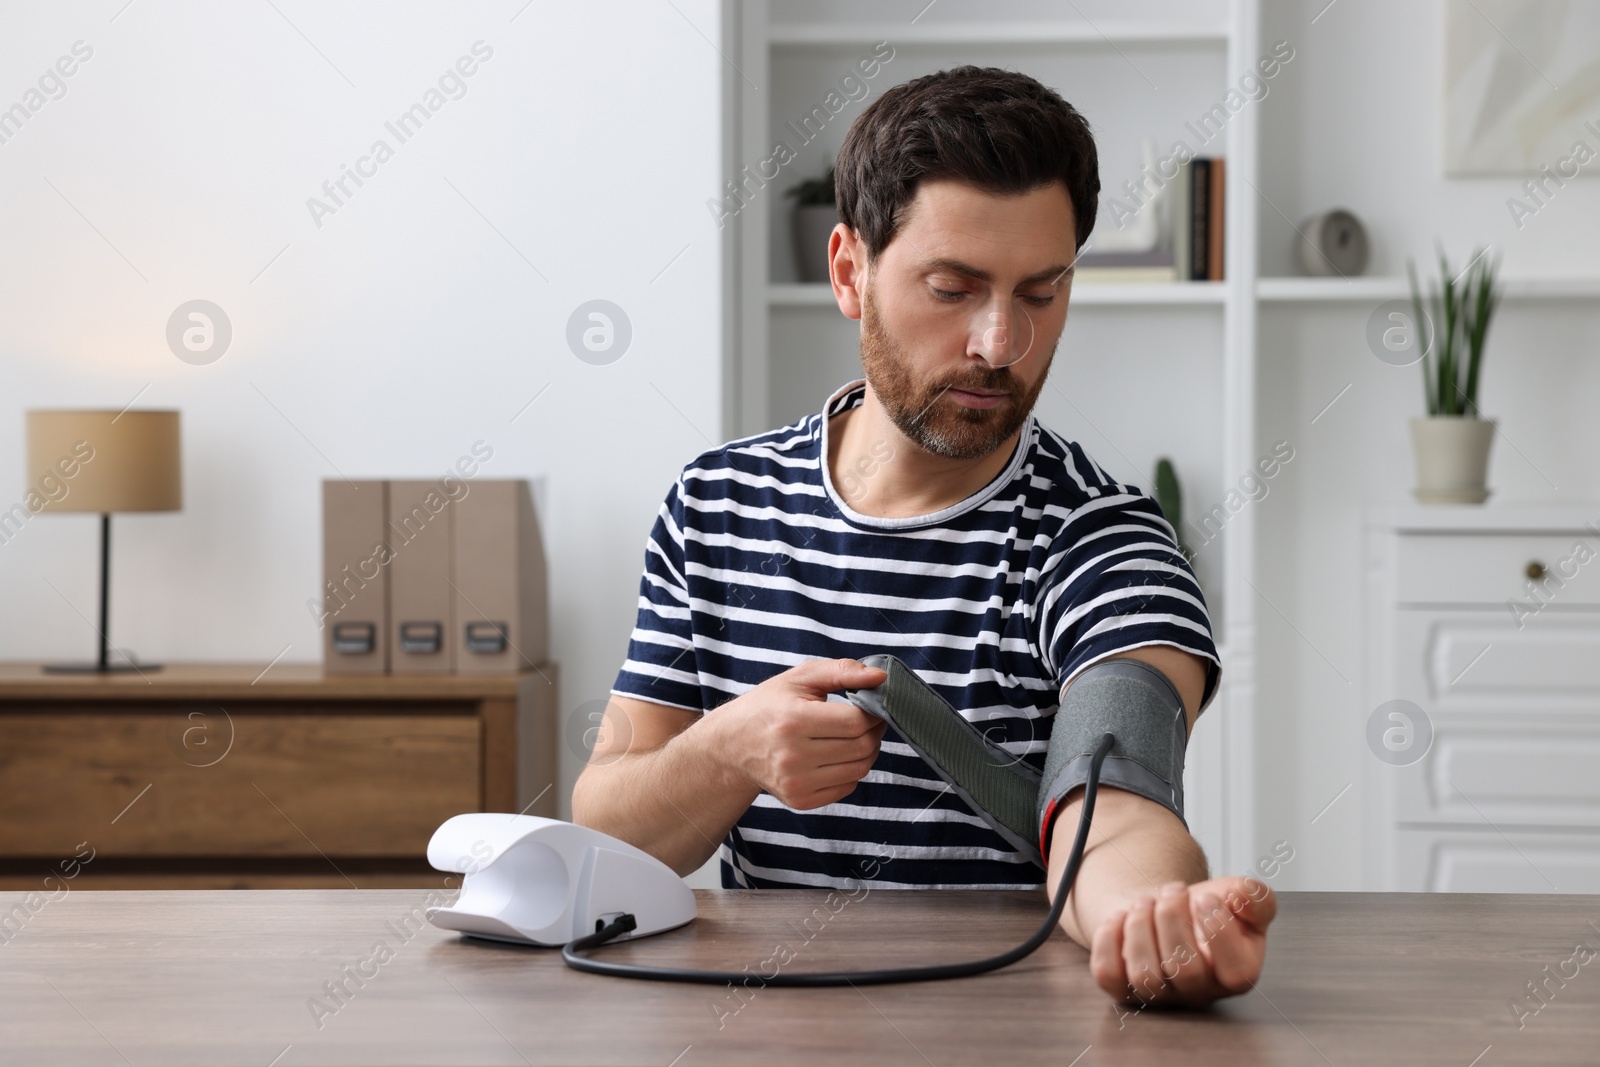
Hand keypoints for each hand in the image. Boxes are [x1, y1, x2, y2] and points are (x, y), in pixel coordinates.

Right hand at [705, 658, 887, 809]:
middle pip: (861, 747)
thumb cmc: (769, 705)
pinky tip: (838, 755)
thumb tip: (881, 677)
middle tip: (868, 720)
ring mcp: (795, 783)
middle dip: (874, 731)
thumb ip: (842, 671)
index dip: (873, 712)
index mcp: (793, 720)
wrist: (733, 744)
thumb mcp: (800, 677)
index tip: (871, 705)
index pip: (855, 722)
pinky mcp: (799, 800)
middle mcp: (793, 756)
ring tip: (854, 736)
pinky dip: (852, 770)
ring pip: (859, 769)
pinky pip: (847, 787)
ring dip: (867, 751)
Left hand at [1089, 876, 1275, 1007]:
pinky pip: (1108, 974)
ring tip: (1146, 902)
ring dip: (1140, 925)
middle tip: (1172, 891)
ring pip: (1145, 976)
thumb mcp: (1239, 896)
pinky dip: (1109, 938)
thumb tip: (1242, 897)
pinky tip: (1122, 917)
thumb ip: (1255, 897)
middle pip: (1185, 970)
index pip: (1236, 972)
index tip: (1204, 896)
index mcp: (1237, 973)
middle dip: (1173, 917)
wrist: (1165, 908)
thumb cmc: (1205, 906)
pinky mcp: (1123, 989)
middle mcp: (1199, 993)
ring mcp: (1159, 995)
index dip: (1219, 929)